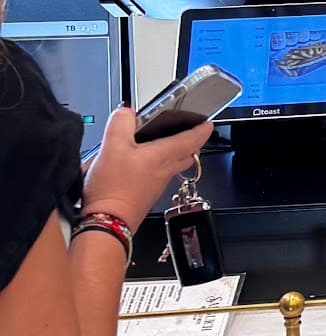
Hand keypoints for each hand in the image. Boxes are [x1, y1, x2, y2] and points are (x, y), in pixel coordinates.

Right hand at [82, 105, 215, 227]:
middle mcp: (165, 171)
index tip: (208, 122)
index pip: (193, 139)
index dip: (202, 128)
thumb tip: (126, 112)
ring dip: (174, 154)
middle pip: (187, 155)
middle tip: (190, 132)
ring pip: (173, 166)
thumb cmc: (113, 189)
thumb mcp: (112, 146)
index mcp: (164, 155)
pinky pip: (158, 177)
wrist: (107, 223)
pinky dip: (157, 166)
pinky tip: (141, 164)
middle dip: (192, 143)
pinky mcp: (145, 195)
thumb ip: (121, 124)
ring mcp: (156, 185)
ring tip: (164, 144)